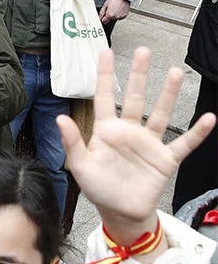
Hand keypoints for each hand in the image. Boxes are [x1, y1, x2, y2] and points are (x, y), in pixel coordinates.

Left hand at [58, 48, 215, 244]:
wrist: (120, 212)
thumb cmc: (98, 187)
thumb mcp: (80, 165)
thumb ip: (72, 142)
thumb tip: (60, 118)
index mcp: (106, 130)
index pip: (105, 96)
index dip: (106, 75)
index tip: (106, 52)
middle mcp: (129, 131)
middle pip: (136, 97)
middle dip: (139, 74)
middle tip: (144, 51)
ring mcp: (148, 143)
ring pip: (160, 113)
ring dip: (168, 94)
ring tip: (175, 72)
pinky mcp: (165, 158)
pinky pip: (184, 143)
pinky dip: (197, 132)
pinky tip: (209, 118)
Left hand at [98, 0, 130, 23]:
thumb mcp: (105, 5)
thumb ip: (101, 12)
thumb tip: (99, 17)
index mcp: (110, 15)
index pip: (104, 21)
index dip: (102, 18)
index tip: (103, 16)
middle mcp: (116, 17)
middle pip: (110, 20)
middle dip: (108, 16)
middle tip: (110, 9)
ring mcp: (121, 16)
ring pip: (115, 18)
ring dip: (114, 15)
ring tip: (115, 8)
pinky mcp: (125, 15)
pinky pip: (120, 17)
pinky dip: (119, 14)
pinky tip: (119, 9)